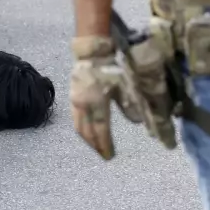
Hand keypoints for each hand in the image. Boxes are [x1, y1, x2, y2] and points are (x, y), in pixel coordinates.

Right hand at [69, 36, 137, 160]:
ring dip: (87, 139)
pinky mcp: (72, 98)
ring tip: (95, 147)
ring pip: (79, 127)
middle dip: (95, 145)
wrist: (91, 53)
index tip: (110, 156)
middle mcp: (83, 105)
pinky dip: (81, 129)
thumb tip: (137, 123)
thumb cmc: (111, 68)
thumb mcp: (125, 85)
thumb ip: (130, 105)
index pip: (101, 130)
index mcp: (97, 103)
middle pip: (87, 132)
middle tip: (103, 156)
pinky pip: (75, 120)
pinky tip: (86, 133)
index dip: (105, 144)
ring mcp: (75, 102)